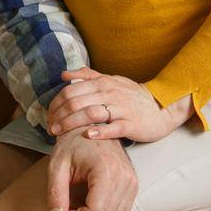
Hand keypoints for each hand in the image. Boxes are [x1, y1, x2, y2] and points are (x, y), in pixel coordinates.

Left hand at [47, 132, 138, 210]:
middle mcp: (125, 177)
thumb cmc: (72, 144)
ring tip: (78, 205)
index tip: (64, 210)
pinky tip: (90, 203)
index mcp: (106, 170)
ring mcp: (132, 182)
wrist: (91, 126)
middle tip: (68, 209)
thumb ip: (55, 194)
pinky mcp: (133, 186)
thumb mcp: (57, 166)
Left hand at [48, 67, 175, 143]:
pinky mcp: (132, 124)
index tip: (49, 117)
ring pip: (91, 113)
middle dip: (59, 116)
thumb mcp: (111, 80)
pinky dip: (100, 131)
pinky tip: (88, 135)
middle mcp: (110, 93)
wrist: (161, 107)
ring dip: (71, 124)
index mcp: (102, 83)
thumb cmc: (132, 96)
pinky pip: (114, 127)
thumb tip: (65, 74)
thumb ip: (88, 76)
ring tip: (59, 133)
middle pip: (77, 102)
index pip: (71, 90)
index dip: (56, 104)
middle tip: (50, 128)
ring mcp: (121, 108)